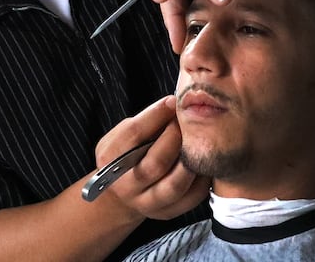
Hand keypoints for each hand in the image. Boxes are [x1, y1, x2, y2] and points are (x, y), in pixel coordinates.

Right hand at [95, 96, 209, 219]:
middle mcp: (127, 186)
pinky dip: (202, 177)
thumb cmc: (127, 155)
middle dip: (175, 137)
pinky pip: (192, 197)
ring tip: (198, 142)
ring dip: (190, 160)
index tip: (173, 101)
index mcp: (110, 160)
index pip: (133, 135)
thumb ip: (144, 122)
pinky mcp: (168, 213)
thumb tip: (174, 103)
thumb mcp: (122, 136)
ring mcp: (148, 204)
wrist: (124, 193)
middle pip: (155, 163)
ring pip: (175, 185)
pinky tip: (204, 161)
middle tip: (186, 122)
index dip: (156, 115)